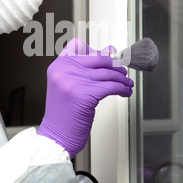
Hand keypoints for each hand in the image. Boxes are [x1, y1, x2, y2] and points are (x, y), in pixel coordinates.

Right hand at [38, 38, 133, 157]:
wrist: (56, 137)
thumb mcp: (68, 86)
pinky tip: (125, 92)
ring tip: (127, 83)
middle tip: (122, 71)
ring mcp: (74, 81)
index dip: (96, 49)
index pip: (78, 45)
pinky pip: (111, 86)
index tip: (108, 54)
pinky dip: (122, 89)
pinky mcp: (85, 94)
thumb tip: (109, 51)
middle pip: (98, 58)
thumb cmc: (63, 115)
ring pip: (108, 73)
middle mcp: (64, 70)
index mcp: (58, 66)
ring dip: (122, 79)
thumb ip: (85, 69)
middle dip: (115, 65)